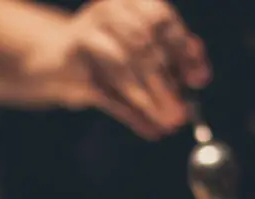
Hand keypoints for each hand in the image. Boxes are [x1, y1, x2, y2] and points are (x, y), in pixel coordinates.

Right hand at [67, 0, 210, 139]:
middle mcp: (108, 10)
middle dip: (165, 84)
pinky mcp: (69, 62)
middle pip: (143, 45)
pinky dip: (131, 115)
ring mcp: (86, 33)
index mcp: (129, 1)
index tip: (198, 80)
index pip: (162, 19)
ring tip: (168, 123)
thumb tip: (199, 78)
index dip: (184, 51)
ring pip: (124, 67)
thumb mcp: (144, 52)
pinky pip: (105, 92)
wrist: (55, 59)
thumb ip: (173, 57)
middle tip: (181, 114)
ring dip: (150, 100)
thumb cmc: (109, 55)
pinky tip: (149, 130)